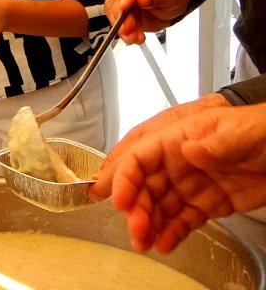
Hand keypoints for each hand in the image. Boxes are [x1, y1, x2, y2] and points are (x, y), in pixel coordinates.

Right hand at [88, 102, 265, 252]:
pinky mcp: (207, 203)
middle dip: (136, 210)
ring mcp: (191, 184)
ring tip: (144, 242)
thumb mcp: (240, 132)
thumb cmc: (262, 129)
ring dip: (149, 225)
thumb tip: (188, 149)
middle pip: (144, 187)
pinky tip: (164, 244)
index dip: (125, 179)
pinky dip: (171, 233)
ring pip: (159, 206)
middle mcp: (178, 163)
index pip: (140, 158)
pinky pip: (183, 220)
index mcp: (179, 139)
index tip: (121, 201)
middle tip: (137, 231)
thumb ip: (215, 143)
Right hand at [106, 0, 189, 44]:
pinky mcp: (115, 8)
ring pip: (113, 10)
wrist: (166, 7)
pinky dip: (123, 31)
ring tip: (134, 36)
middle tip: (130, 28)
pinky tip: (132, 36)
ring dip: (122, 26)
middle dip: (122, 15)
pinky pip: (114, 20)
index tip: (125, 7)